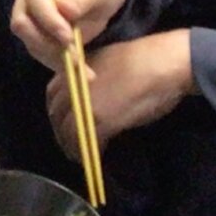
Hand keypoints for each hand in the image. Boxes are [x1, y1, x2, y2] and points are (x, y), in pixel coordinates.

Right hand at [11, 0, 131, 65]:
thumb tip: (64, 9)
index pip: (34, 0)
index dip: (49, 21)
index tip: (69, 38)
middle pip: (23, 24)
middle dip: (48, 44)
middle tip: (76, 59)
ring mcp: (28, 15)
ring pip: (30, 42)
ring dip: (54, 59)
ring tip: (82, 69)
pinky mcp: (36, 34)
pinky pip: (40, 52)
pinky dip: (58, 64)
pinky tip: (79, 71)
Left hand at [46, 30, 194, 152]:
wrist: (163, 61)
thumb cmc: (143, 58)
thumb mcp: (105, 60)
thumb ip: (89, 78)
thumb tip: (88, 95)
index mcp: (74, 69)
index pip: (52, 94)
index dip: (56, 112)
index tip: (62, 122)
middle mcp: (74, 86)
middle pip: (57, 115)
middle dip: (60, 132)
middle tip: (69, 144)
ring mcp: (85, 103)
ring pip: (69, 132)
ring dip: (72, 147)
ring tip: (80, 156)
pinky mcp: (101, 120)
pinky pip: (87, 141)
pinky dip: (89, 152)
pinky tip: (95, 157)